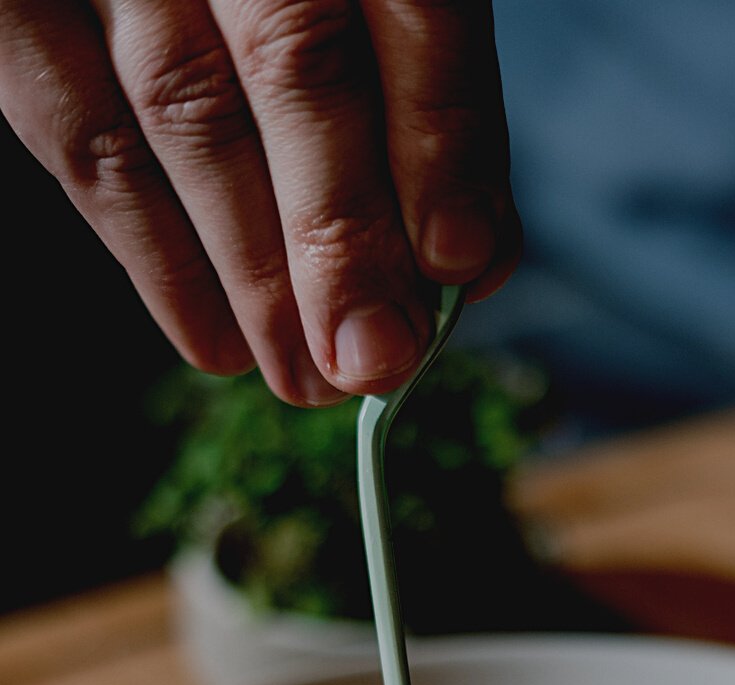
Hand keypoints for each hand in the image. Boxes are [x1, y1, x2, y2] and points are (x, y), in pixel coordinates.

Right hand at [0, 0, 519, 403]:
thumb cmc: (284, 1)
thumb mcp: (370, 9)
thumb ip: (424, 105)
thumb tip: (470, 257)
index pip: (411, 5)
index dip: (439, 138)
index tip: (460, 260)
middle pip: (294, 60)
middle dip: (342, 230)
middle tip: (375, 357)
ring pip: (187, 109)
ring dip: (257, 271)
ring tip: (310, 378)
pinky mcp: (14, 4)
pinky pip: (83, 136)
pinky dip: (156, 257)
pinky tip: (217, 347)